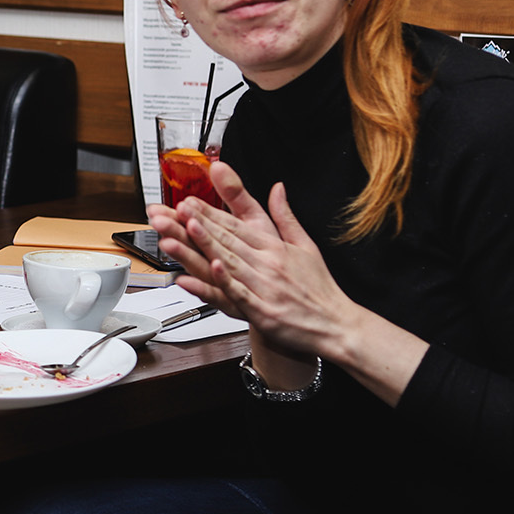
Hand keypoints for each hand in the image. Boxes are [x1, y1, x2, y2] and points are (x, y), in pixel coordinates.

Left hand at [167, 160, 362, 361]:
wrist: (337, 325)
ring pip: (228, 263)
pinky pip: (238, 293)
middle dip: (199, 223)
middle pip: (228, 240)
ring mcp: (265, 287)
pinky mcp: (263, 311)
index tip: (189, 202)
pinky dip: (223, 281)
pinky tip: (209, 269)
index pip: (237, 226)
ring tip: (185, 229)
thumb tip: (278, 187)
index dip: (211, 214)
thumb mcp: (306, 245)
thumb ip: (285, 216)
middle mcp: (269, 264)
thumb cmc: (318, 288)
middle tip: (176, 209)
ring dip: (205, 246)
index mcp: (276, 248)